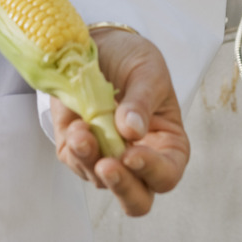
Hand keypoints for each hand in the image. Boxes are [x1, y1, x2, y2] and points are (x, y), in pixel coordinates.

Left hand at [51, 29, 189, 216]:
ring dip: (90, 160)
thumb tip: (133, 130)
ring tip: (83, 132)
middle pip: (136, 199)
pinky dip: (74, 148)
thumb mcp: (147, 71)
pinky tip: (76, 127)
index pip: (166, 175)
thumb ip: (142, 101)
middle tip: (108, 166)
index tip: (133, 153)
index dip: (152, 171)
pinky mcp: (78, 148)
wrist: (100, 43)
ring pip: (100, 181)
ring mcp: (106, 156)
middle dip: (121, 187)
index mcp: (167, 144)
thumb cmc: (133, 58)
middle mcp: (138, 159)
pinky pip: (75, 161)